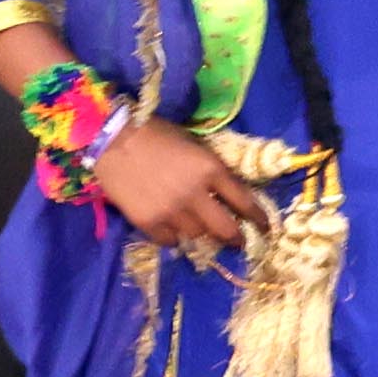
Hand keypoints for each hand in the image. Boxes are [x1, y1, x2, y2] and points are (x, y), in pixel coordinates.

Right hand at [86, 118, 254, 254]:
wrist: (112, 139)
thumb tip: (227, 193)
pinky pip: (171, 241)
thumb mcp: (194, 145)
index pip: (244, 201)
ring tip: (196, 226)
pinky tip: (172, 227)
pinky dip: (174, 236)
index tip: (264, 227)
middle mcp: (195, 194)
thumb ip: (211, 170)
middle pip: (225, 230)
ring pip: (198, 236)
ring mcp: (171, 211)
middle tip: (238, 242)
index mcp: (210, 169)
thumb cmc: (156, 134)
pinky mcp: (149, 222)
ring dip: (201, 232)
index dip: (258, 218)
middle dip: (236, 239)